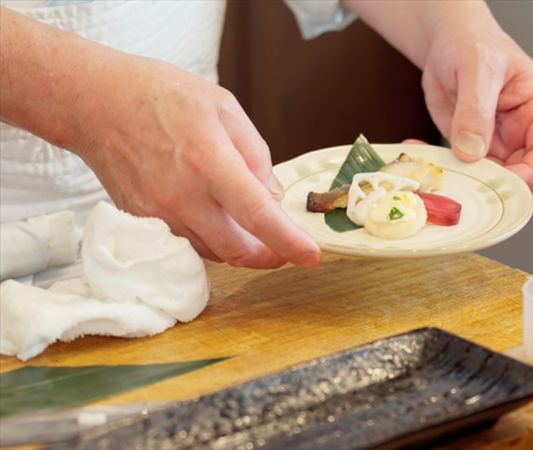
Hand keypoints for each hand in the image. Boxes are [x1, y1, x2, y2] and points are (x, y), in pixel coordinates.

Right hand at [0, 8, 318, 267]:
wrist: (95, 102)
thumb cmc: (163, 96)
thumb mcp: (224, 108)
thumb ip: (255, 156)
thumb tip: (273, 198)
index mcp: (209, 161)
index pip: (258, 215)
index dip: (289, 242)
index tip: (312, 256)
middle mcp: (182, 195)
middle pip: (237, 249)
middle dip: (270, 256)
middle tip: (287, 249)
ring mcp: (158, 213)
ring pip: (212, 253)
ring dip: (241, 250)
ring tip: (255, 232)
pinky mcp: (141, 221)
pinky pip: (187, 245)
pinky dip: (211, 242)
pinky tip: (220, 223)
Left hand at [421, 17, 532, 196]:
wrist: (447, 43)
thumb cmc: (473, 42)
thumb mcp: (477, 66)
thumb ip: (475, 108)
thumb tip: (471, 151)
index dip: (532, 175)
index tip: (502, 184)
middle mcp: (525, 131)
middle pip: (526, 178)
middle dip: (498, 188)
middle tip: (465, 185)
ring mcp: (500, 144)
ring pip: (494, 183)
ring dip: (467, 184)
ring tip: (439, 170)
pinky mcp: (474, 150)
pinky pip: (465, 173)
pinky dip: (445, 172)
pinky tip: (424, 156)